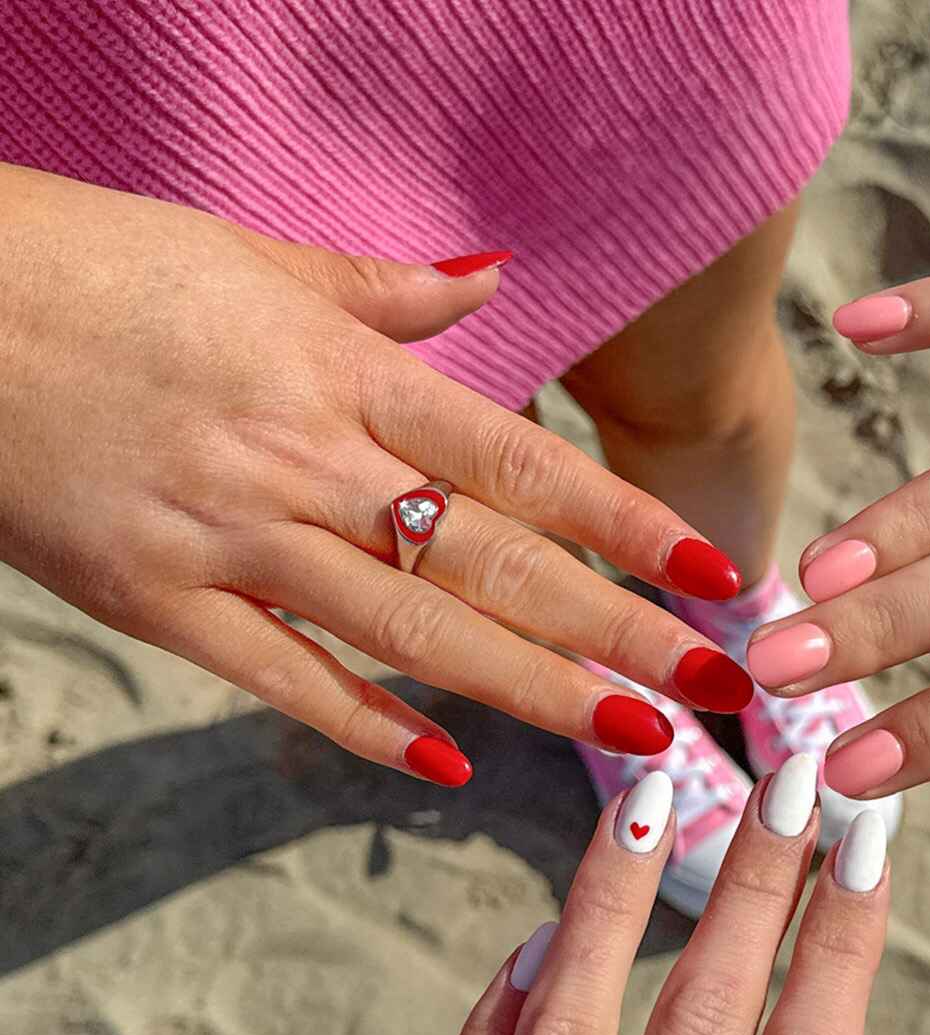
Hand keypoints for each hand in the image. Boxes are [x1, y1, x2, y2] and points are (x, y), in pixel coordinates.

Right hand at [0, 165, 754, 782]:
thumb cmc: (97, 265)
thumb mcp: (254, 256)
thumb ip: (386, 290)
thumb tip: (493, 276)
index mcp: (344, 374)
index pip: (520, 464)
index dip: (627, 522)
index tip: (714, 572)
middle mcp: (307, 462)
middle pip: (496, 564)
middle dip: (620, 632)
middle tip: (721, 688)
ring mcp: (233, 539)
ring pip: (414, 633)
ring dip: (535, 692)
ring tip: (637, 739)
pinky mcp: (156, 602)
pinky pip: (282, 678)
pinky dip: (366, 727)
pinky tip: (450, 771)